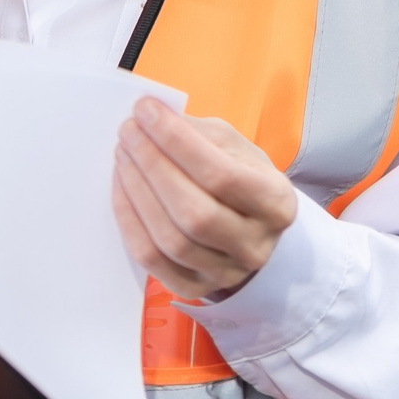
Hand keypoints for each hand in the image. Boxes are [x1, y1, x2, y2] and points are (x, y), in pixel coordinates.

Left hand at [111, 99, 299, 301]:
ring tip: (123, 155)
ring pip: (170, 239)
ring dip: (137, 191)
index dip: (177, 142)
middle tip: (128, 132)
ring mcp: (225, 272)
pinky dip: (129, 221)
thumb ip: (199, 133)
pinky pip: (151, 260)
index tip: (146, 111)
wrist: (253, 231)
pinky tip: (122, 188)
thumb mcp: (237, 149)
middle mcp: (255, 245)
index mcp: (276, 203)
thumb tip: (153, 117)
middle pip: (194, 212)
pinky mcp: (193, 287)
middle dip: (153, 165)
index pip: (221, 174)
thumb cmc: (242, 181)